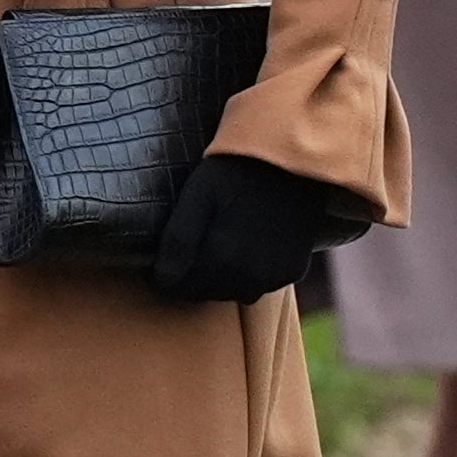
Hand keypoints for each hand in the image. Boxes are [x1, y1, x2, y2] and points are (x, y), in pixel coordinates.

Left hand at [151, 152, 368, 306]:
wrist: (291, 162)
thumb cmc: (236, 173)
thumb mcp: (198, 195)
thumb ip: (178, 239)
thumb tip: (163, 279)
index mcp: (221, 257)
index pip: (179, 288)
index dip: (166, 276)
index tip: (164, 262)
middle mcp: (249, 275)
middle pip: (204, 293)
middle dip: (191, 279)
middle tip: (189, 254)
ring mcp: (273, 275)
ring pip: (232, 294)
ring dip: (220, 281)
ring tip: (217, 250)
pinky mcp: (292, 271)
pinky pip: (261, 287)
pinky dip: (250, 277)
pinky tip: (246, 252)